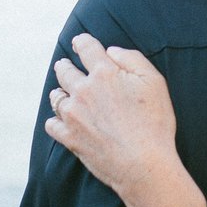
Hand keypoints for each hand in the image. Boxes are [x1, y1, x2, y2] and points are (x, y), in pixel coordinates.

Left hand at [45, 33, 194, 206]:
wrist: (144, 165)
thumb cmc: (155, 123)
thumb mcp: (154, 82)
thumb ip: (132, 59)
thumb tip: (110, 51)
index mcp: (104, 73)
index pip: (86, 47)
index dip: (82, 42)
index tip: (79, 43)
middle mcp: (83, 91)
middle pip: (64, 70)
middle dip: (64, 65)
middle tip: (64, 65)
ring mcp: (73, 115)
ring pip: (56, 97)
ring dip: (59, 92)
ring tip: (61, 93)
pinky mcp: (69, 138)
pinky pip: (52, 124)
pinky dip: (54, 120)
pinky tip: (60, 120)